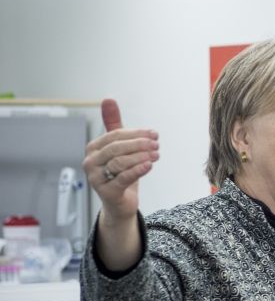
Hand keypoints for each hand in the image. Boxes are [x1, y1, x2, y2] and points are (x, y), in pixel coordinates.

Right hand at [83, 99, 159, 221]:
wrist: (120, 201)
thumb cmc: (120, 172)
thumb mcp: (119, 148)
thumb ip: (114, 124)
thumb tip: (108, 99)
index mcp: (93, 148)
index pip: (115, 136)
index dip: (136, 133)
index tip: (154, 134)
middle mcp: (90, 162)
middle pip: (117, 148)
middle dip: (139, 144)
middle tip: (157, 144)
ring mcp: (96, 178)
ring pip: (120, 162)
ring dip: (141, 156)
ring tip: (156, 154)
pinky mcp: (106, 192)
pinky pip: (123, 178)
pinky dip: (138, 170)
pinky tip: (149, 165)